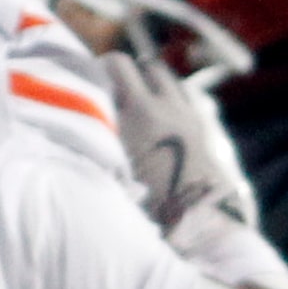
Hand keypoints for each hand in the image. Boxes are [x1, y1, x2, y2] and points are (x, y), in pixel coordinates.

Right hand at [100, 51, 258, 239]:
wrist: (203, 223)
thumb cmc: (153, 206)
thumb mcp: (116, 170)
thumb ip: (102, 137)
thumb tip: (84, 119)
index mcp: (140, 114)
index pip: (117, 65)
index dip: (102, 69)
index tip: (91, 84)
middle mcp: (165, 106)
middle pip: (144, 66)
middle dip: (127, 73)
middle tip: (112, 93)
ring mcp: (187, 114)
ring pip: (165, 78)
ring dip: (149, 83)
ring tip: (135, 105)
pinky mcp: (202, 126)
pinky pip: (180, 96)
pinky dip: (166, 99)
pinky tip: (156, 122)